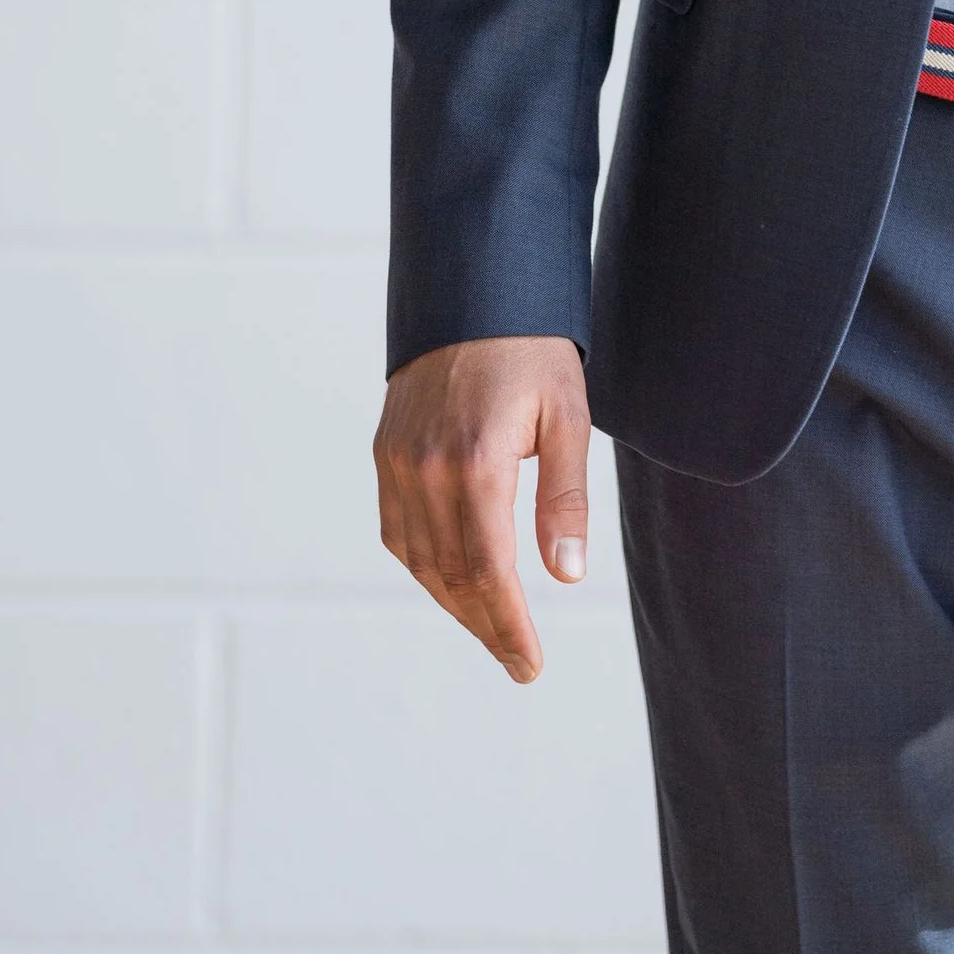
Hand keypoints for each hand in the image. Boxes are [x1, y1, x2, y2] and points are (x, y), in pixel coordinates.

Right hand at [374, 335, 591, 681]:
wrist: (474, 288)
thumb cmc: (532, 349)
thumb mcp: (568, 416)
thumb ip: (565, 498)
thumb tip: (565, 577)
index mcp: (477, 465)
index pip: (490, 573)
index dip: (509, 628)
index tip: (530, 665)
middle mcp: (426, 470)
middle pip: (452, 577)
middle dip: (486, 626)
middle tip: (518, 660)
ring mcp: (398, 462)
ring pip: (420, 561)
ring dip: (455, 603)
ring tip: (493, 630)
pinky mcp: (385, 452)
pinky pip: (397, 530)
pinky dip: (424, 566)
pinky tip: (453, 581)